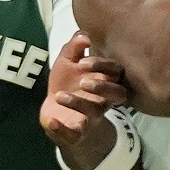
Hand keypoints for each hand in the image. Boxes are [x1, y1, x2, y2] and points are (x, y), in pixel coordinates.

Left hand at [39, 32, 127, 149]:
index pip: (115, 72)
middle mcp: (104, 99)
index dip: (103, 66)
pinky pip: (74, 134)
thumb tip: (84, 35)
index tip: (82, 62)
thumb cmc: (67, 82)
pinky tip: (51, 121)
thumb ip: (75, 46)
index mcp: (105, 79)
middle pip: (118, 95)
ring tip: (59, 96)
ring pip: (94, 113)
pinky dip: (62, 129)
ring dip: (77, 103)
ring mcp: (92, 117)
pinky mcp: (77, 133)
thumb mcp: (68, 61)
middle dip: (103, 87)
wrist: (56, 112)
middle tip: (83, 81)